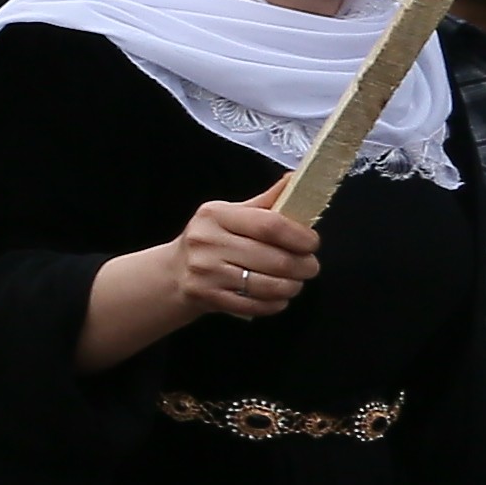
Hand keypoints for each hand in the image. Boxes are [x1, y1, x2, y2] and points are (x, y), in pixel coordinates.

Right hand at [172, 197, 316, 323]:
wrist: (173, 273)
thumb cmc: (210, 240)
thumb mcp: (230, 214)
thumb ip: (265, 202)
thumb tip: (296, 179)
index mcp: (216, 215)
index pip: (270, 225)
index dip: (300, 236)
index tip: (312, 243)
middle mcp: (207, 241)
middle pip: (274, 258)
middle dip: (303, 266)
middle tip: (310, 266)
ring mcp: (206, 272)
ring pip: (269, 286)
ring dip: (292, 287)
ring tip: (295, 282)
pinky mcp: (208, 297)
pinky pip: (256, 305)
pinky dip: (275, 304)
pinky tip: (277, 297)